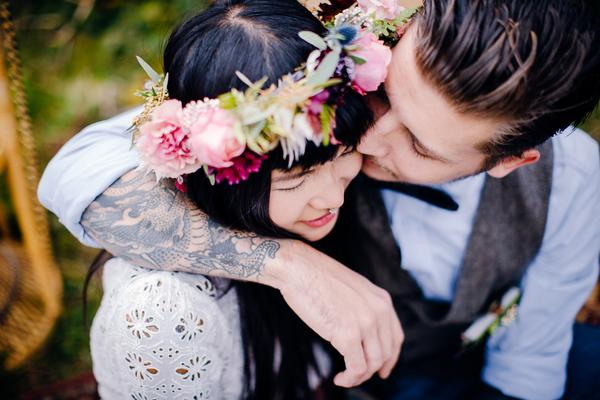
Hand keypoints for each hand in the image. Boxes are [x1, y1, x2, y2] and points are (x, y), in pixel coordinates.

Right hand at [264, 240, 403, 387]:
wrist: (300, 269)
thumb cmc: (318, 278)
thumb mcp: (353, 289)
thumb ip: (364, 308)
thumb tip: (362, 335)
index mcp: (382, 300)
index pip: (396, 338)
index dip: (390, 358)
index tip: (382, 370)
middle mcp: (379, 312)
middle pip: (385, 354)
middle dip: (371, 370)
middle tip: (355, 376)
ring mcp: (365, 323)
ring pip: (372, 364)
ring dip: (358, 377)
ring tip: (344, 377)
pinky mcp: (348, 334)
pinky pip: (356, 368)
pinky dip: (348, 379)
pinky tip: (338, 378)